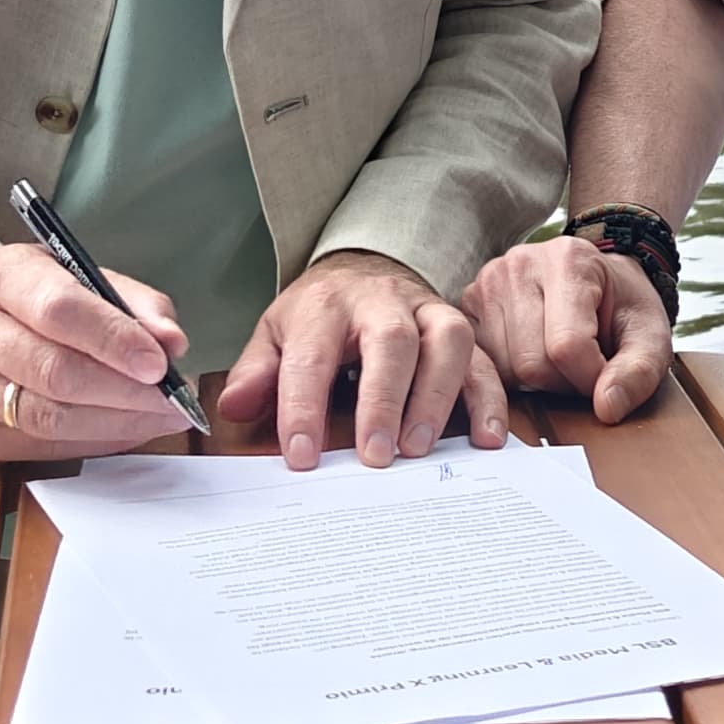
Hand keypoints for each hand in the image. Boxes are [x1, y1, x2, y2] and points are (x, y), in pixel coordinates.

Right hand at [0, 246, 188, 462]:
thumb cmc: (29, 297)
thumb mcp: (77, 274)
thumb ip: (132, 303)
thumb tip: (171, 343)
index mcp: (0, 279)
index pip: (58, 310)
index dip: (113, 339)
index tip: (159, 363)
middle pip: (55, 373)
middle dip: (125, 391)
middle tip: (174, 400)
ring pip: (49, 419)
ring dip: (117, 423)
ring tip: (161, 417)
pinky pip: (43, 447)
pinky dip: (95, 441)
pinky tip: (126, 429)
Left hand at [219, 251, 507, 469]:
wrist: (366, 266)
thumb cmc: (320, 314)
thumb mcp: (277, 332)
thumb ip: (257, 372)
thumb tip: (234, 410)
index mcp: (326, 305)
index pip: (312, 356)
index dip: (303, 407)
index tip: (301, 457)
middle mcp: (382, 302)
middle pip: (390, 342)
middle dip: (383, 400)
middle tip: (375, 456)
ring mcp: (427, 311)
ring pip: (446, 341)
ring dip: (436, 397)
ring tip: (418, 449)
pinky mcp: (461, 328)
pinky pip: (484, 359)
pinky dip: (489, 400)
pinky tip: (485, 440)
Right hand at [460, 234, 672, 422]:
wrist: (597, 279)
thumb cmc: (622, 306)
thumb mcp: (651, 333)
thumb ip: (639, 370)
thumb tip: (607, 408)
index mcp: (569, 260)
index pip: (568, 346)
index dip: (591, 379)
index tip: (606, 376)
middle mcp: (519, 264)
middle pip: (531, 362)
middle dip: (563, 384)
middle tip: (582, 370)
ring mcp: (486, 284)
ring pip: (504, 370)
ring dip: (536, 384)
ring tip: (559, 362)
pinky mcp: (467, 308)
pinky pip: (482, 368)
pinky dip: (510, 379)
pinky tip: (533, 362)